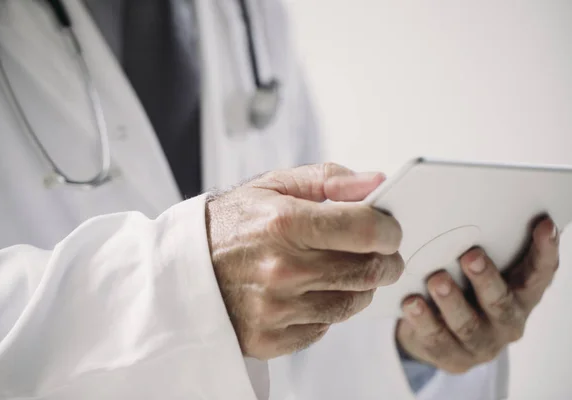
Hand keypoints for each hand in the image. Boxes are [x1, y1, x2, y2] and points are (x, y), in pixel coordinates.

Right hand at [206, 163, 403, 359]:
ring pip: (353, 302)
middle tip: (382, 252)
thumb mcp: (272, 186)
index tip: (390, 228)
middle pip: (369, 271)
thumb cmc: (229, 224)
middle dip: (386, 260)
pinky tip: (312, 292)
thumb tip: (375, 182)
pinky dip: (328, 309)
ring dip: (361, 286)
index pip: (366, 230)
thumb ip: (327, 179)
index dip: (390, 229)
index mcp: (284, 223)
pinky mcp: (270, 339)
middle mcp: (282, 270)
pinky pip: (325, 327)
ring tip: (345, 270)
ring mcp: (276, 309)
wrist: (180, 269)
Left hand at [396, 218, 558, 372]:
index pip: (540, 273)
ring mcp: (480, 342)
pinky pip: (436, 338)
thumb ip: (478, 243)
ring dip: (451, 300)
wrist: (437, 332)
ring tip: (436, 280)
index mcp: (521, 293)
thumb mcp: (473, 267)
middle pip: (501, 301)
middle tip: (470, 255)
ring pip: (467, 323)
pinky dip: (423, 320)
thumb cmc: (460, 285)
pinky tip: (411, 303)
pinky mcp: (451, 355)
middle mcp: (507, 320)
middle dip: (486, 278)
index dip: (545, 250)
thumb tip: (460, 202)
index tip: (544, 224)